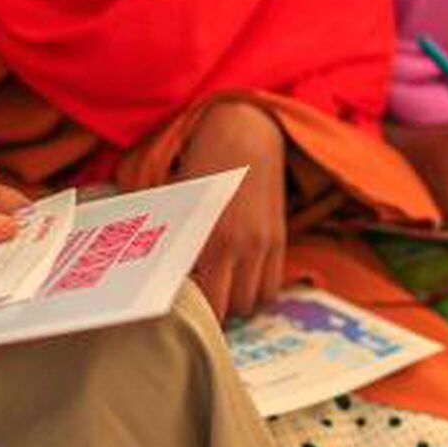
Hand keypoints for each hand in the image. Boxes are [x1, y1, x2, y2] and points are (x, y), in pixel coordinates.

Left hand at [178, 102, 287, 321]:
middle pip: (234, 308)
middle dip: (216, 312)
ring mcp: (265, 243)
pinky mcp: (280, 238)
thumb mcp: (181, 201)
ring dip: (239, 303)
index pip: (209, 302)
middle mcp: (243, 246)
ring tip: (220, 292)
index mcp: (212, 238)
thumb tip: (167, 276)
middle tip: (198, 304)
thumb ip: (178, 240)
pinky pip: (273, 283)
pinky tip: (240, 280)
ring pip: (256, 301)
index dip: (195, 313)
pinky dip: (258, 290)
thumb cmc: (202, 164)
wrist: (245, 133)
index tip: (182, 311)